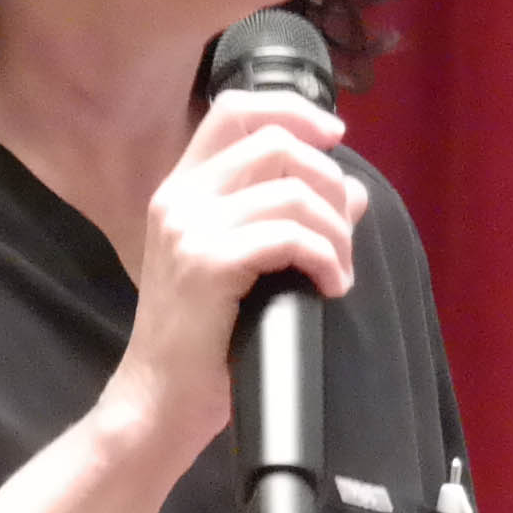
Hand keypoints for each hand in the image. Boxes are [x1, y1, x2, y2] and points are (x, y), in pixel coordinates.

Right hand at [107, 87, 367, 461]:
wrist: (159, 401)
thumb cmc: (202, 342)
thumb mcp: (241, 267)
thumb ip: (285, 219)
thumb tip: (353, 191)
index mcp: (181, 190)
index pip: (235, 110)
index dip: (292, 110)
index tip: (334, 137)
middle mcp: (179, 198)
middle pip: (276, 144)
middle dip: (329, 182)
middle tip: (344, 234)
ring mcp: (189, 228)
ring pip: (293, 192)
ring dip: (335, 231)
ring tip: (338, 271)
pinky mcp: (208, 263)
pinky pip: (291, 236)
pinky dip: (326, 258)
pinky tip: (330, 287)